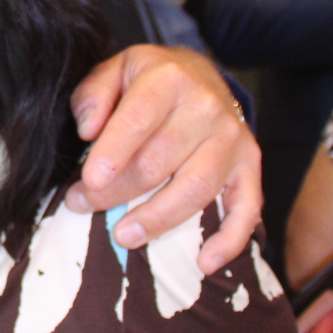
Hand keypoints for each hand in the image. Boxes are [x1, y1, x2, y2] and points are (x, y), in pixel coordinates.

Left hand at [63, 46, 261, 274]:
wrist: (200, 74)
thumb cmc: (148, 80)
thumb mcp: (115, 69)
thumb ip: (94, 95)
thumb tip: (88, 130)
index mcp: (170, 80)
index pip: (138, 121)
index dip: (113, 154)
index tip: (89, 182)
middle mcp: (207, 108)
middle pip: (159, 162)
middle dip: (116, 192)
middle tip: (83, 205)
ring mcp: (233, 139)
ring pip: (195, 189)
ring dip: (157, 219)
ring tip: (123, 236)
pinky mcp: (250, 164)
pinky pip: (246, 207)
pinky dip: (230, 239)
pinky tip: (205, 262)